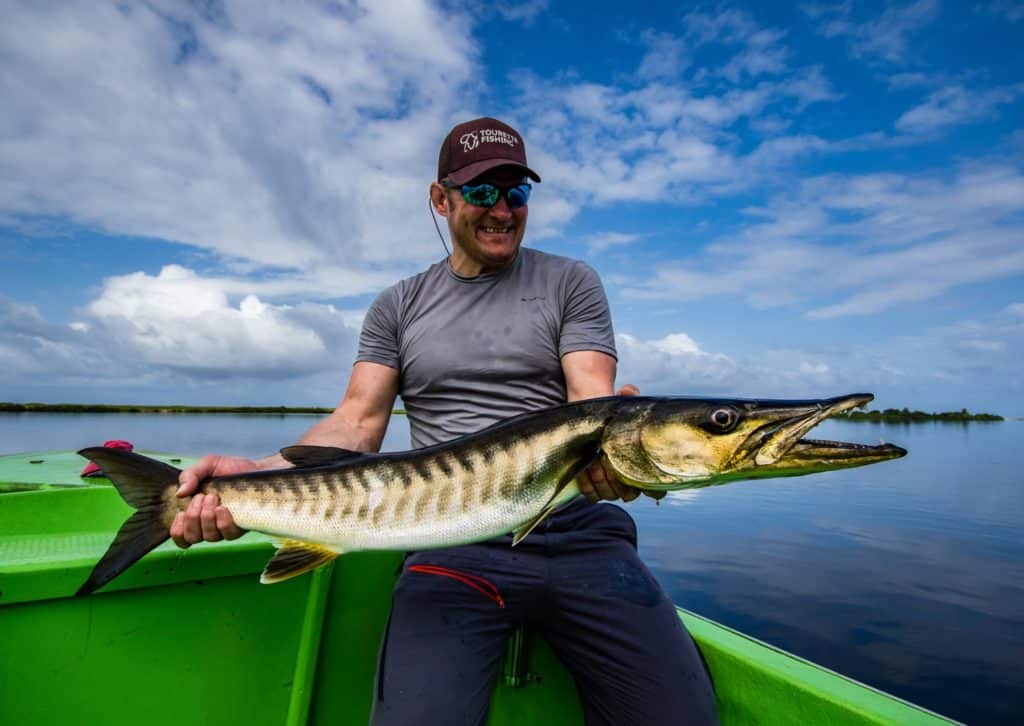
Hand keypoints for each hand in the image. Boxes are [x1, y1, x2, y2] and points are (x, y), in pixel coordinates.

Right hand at [170, 455, 251, 547]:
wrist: (257, 469)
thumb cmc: (230, 469)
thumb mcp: (207, 465)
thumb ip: (190, 475)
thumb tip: (179, 493)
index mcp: (196, 514)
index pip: (181, 537)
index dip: (177, 531)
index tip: (180, 513)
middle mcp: (209, 525)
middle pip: (192, 537)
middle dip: (192, 517)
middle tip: (201, 497)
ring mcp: (225, 528)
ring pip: (209, 536)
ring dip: (206, 517)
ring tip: (212, 498)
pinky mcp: (241, 527)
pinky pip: (228, 534)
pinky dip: (222, 521)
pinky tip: (223, 508)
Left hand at [577, 384, 666, 503]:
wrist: (591, 424)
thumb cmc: (613, 418)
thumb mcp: (623, 406)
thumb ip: (629, 397)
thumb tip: (628, 390)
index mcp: (644, 465)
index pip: (657, 489)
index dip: (651, 489)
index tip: (636, 473)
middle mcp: (631, 480)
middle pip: (630, 494)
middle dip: (617, 480)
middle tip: (605, 459)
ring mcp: (614, 486)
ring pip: (611, 495)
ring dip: (601, 481)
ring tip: (593, 461)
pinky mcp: (596, 488)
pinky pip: (594, 496)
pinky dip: (587, 486)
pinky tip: (583, 470)